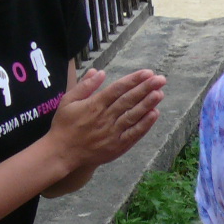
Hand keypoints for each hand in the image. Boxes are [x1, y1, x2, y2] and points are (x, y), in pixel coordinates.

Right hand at [47, 67, 165, 173]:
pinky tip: (155, 114)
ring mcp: (112, 132)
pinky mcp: (117, 145)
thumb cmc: (65, 124)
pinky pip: (134, 134)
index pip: (117, 89)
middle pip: (128, 100)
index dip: (133, 80)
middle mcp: (105, 117)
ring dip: (148, 104)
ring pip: (133, 116)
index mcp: (94, 104)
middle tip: (160, 79)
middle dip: (145, 88)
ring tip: (160, 93)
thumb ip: (84, 85)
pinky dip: (145, 124)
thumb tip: (99, 71)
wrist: (63, 152)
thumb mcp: (68, 100)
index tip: (147, 73)